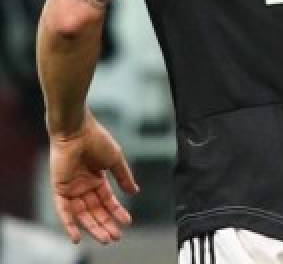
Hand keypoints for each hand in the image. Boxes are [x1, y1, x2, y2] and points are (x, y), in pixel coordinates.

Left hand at [48, 112, 138, 243]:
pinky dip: (69, 224)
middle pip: (95, 210)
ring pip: (82, 214)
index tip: (127, 222)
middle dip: (106, 224)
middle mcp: (84, 186)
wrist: (77, 131)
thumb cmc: (97, 140)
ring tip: (105, 239)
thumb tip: (135, 191)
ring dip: (93, 227)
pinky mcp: (60, 189)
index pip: (108, 200)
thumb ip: (123, 177)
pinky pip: (64, 211)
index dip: (117, 211)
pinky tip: (77, 237)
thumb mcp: (115, 160)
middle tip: (115, 237)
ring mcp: (71, 189)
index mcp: (97, 178)